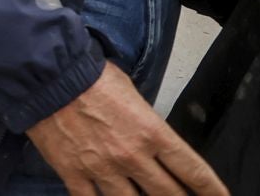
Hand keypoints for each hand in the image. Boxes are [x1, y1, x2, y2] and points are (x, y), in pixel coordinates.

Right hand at [26, 62, 226, 195]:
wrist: (46, 76)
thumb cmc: (89, 76)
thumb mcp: (130, 93)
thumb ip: (145, 122)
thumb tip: (151, 140)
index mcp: (152, 133)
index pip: (193, 170)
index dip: (212, 191)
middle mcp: (132, 157)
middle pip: (169, 195)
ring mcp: (103, 169)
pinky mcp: (74, 174)